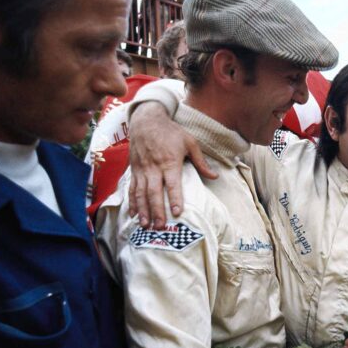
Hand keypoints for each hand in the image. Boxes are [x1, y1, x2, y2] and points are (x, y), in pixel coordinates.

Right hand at [127, 102, 217, 228]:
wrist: (146, 121)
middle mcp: (154, 168)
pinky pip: (132, 189)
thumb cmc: (171, 132)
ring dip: (143, 210)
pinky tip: (133, 215)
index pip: (173, 184)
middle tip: (160, 227)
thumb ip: (201, 161)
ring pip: (141, 193)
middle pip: (154, 192)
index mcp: (170, 162)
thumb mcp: (190, 142)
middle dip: (156, 211)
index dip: (175, 199)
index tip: (177, 213)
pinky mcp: (134, 170)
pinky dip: (132, 202)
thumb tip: (215, 176)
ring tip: (145, 225)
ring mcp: (142, 170)